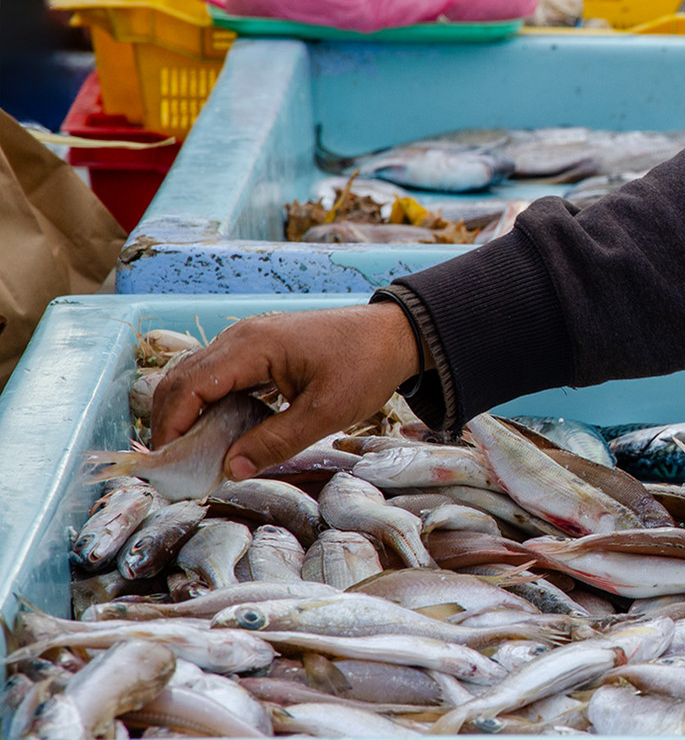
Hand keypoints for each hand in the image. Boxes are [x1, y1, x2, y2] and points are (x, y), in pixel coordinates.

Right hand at [151, 303, 420, 480]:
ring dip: (186, 414)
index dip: (171, 428)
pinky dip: (207, 404)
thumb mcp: (326, 412)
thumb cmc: (366, 366)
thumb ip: (276, 442)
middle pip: (180, 380)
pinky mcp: (258, 348)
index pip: (188, 387)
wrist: (394, 335)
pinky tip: (218, 435)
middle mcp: (240, 338)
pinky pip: (217, 376)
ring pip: (195, 377)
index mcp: (252, 347)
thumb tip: (231, 471)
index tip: (167, 466)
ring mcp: (247, 340)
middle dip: (169, 423)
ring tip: (191, 457)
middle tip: (173, 468)